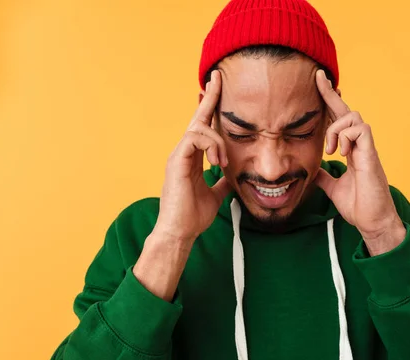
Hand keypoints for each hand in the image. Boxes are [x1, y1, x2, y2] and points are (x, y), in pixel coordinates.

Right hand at [153, 70, 230, 242]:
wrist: (180, 232)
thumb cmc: (193, 215)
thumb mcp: (215, 194)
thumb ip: (222, 181)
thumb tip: (233, 176)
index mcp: (193, 157)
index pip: (203, 127)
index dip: (211, 108)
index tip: (218, 89)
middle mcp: (184, 152)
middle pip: (198, 117)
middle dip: (210, 97)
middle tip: (218, 77)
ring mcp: (179, 155)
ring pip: (198, 128)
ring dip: (217, 141)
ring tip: (223, 162)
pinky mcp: (177, 161)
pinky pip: (194, 138)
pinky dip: (211, 146)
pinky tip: (217, 163)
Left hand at [314, 70, 405, 254]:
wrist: (372, 222)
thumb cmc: (358, 205)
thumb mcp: (333, 187)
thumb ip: (324, 176)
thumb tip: (312, 170)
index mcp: (351, 150)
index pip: (338, 121)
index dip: (328, 103)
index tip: (318, 85)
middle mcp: (360, 146)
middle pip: (346, 111)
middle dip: (330, 93)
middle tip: (318, 77)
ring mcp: (367, 149)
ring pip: (354, 117)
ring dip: (336, 128)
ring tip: (331, 150)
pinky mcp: (371, 155)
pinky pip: (361, 130)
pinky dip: (346, 137)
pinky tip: (342, 153)